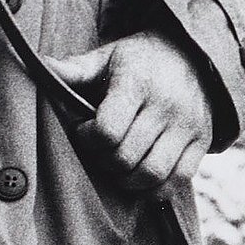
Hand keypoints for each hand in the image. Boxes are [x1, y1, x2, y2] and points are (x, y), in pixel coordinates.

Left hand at [41, 34, 215, 195]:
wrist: (196, 55)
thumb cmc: (141, 60)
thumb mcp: (109, 56)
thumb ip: (76, 68)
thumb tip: (42, 66)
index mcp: (138, 82)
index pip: (107, 131)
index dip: (87, 139)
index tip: (84, 130)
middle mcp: (167, 106)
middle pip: (125, 157)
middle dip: (104, 161)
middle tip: (99, 151)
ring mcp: (188, 126)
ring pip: (151, 174)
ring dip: (127, 180)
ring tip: (119, 166)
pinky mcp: (203, 142)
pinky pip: (178, 181)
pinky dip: (155, 189)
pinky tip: (141, 178)